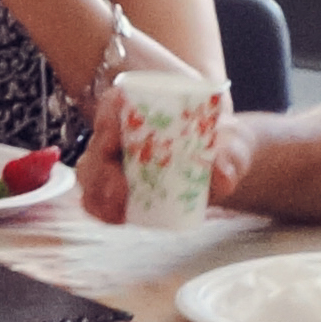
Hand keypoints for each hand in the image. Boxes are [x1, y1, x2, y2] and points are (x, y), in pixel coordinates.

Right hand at [76, 82, 250, 224]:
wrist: (221, 157)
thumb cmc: (222, 140)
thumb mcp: (230, 143)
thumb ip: (229, 156)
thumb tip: (222, 176)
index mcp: (143, 103)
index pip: (113, 104)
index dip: (106, 121)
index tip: (113, 144)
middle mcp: (122, 127)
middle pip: (97, 142)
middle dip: (100, 169)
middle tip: (119, 192)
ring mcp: (115, 155)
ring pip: (90, 169)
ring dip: (96, 192)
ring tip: (116, 213)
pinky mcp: (115, 180)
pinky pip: (96, 191)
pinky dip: (99, 206)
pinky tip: (112, 218)